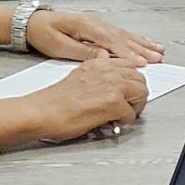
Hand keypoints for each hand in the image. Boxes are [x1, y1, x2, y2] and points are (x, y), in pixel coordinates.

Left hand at [26, 9, 164, 63]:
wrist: (33, 23)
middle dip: (142, 49)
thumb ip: (83, 52)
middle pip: (123, 38)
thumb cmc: (43, 33)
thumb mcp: (59, 47)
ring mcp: (98, 24)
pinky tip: (142, 43)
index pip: (112, 43)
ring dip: (142, 44)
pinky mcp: (97, 28)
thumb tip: (103, 57)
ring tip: (157, 51)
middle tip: (158, 58)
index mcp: (87, 27)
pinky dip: (134, 40)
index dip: (129, 54)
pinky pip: (120, 34)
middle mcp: (95, 24)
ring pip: (125, 35)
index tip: (142, 63)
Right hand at [30, 54, 147, 140]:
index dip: (130, 82)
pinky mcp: (112, 103)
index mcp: (99, 63)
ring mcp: (112, 86)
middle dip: (137, 94)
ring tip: (121, 114)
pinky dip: (125, 121)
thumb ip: (97, 69)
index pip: (130, 66)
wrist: (42, 112)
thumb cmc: (55, 99)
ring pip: (142, 93)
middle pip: (140, 79)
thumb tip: (106, 63)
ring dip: (135, 106)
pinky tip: (111, 122)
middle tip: (127, 106)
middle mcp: (107, 70)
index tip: (127, 92)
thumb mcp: (79, 74)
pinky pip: (131, 114)